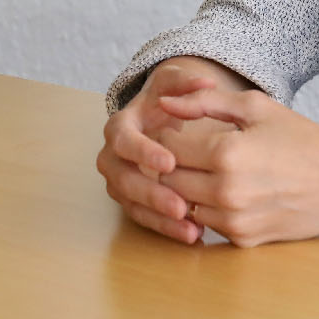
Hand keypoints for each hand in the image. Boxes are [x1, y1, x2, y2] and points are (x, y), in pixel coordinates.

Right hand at [97, 58, 240, 243]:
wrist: (157, 120)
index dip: (143, 152)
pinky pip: (144, 219)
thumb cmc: (165, 101)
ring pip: (132, 205)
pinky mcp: (132, 202)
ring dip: (160, 219)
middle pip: (123, 179)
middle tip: (181, 205)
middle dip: (151, 194)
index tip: (170, 162)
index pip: (123, 140)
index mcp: (119, 126)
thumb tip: (206, 82)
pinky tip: (193, 235)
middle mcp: (112, 157)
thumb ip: (186, 82)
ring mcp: (119, 182)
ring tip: (191, 229)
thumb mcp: (172, 84)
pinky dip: (166, 229)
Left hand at [153, 87, 318, 246]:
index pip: (166, 150)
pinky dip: (208, 209)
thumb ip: (204, 102)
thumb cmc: (300, 137)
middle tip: (187, 153)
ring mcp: (235, 220)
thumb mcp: (255, 107)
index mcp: (226, 153)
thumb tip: (162, 104)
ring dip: (186, 190)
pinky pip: (206, 224)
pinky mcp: (244, 240)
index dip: (166, 138)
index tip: (176, 133)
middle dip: (170, 166)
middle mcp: (226, 191)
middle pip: (169, 180)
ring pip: (183, 206)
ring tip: (204, 172)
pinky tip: (226, 193)